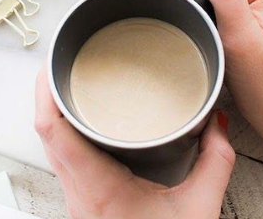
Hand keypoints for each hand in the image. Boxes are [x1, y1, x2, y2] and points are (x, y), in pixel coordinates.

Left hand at [34, 69, 235, 218]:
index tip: (52, 63)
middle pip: (45, 131)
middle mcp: (78, 192)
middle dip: (48, 90)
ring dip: (54, 110)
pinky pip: (62, 157)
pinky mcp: (84, 203)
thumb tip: (218, 124)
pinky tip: (82, 117)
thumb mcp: (199, 209)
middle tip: (62, 59)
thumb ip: (215, 161)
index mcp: (96, 187)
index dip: (45, 92)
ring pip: (50, 145)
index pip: (52, 130)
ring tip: (68, 79)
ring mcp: (77, 199)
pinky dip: (65, 130)